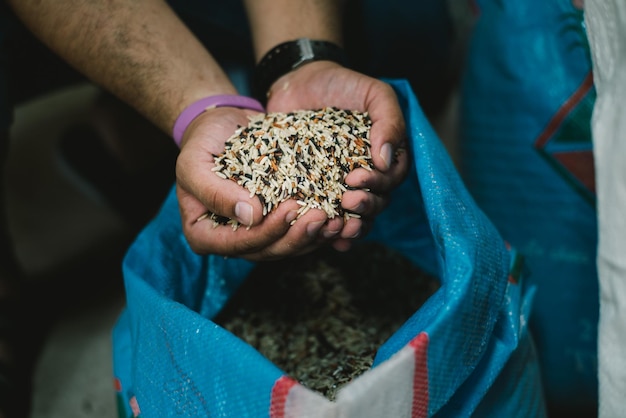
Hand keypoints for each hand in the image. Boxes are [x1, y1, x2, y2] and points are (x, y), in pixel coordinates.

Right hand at [175, 106, 340, 259]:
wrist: (222, 126)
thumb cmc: (202, 142)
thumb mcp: (194, 162)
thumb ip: (214, 192)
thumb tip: (250, 216)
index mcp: (204, 234)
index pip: (238, 244)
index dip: (267, 232)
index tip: (290, 208)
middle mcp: (231, 240)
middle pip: (267, 251)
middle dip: (296, 237)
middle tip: (321, 217)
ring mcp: (255, 233)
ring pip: (287, 247)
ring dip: (313, 237)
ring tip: (336, 221)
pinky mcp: (275, 221)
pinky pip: (297, 232)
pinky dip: (318, 228)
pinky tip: (338, 217)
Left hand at [266, 61, 409, 250]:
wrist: (299, 82)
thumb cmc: (341, 85)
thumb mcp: (373, 93)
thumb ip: (388, 120)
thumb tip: (386, 161)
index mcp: (384, 157)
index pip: (391, 180)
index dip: (377, 185)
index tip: (355, 177)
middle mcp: (366, 176)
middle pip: (376, 203)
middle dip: (365, 207)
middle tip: (347, 199)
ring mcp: (340, 186)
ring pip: (356, 216)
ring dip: (352, 228)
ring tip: (339, 229)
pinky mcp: (315, 191)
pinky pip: (328, 217)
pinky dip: (331, 234)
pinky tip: (330, 241)